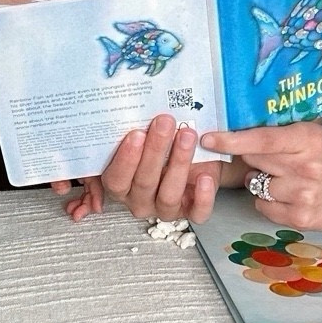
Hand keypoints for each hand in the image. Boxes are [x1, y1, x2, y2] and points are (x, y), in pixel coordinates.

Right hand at [52, 113, 227, 224]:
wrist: (196, 155)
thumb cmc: (163, 144)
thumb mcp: (144, 136)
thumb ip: (134, 131)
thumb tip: (131, 110)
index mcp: (122, 185)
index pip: (116, 179)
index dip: (126, 159)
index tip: (136, 134)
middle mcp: (140, 200)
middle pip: (144, 183)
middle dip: (155, 150)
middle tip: (164, 123)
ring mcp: (165, 208)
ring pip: (168, 195)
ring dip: (178, 163)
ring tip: (187, 136)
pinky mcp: (192, 211)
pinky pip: (197, 212)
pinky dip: (203, 196)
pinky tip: (205, 177)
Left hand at [200, 120, 321, 230]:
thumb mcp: (310, 134)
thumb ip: (279, 132)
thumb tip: (235, 127)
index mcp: (308, 139)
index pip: (262, 140)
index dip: (232, 140)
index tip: (208, 139)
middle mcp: (306, 167)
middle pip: (254, 162)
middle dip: (254, 160)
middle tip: (274, 160)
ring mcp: (304, 195)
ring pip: (256, 186)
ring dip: (261, 182)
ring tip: (286, 179)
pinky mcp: (301, 218)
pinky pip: (263, 207)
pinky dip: (268, 202)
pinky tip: (288, 196)